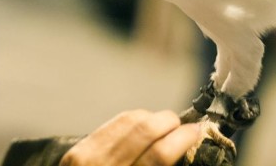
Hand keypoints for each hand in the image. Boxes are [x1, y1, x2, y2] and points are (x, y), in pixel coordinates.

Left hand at [60, 110, 199, 165]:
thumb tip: (183, 153)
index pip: (160, 154)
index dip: (183, 138)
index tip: (197, 131)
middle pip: (146, 130)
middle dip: (170, 121)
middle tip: (183, 126)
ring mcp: (89, 157)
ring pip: (130, 120)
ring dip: (153, 118)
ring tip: (165, 125)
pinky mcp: (77, 150)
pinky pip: (112, 123)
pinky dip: (133, 120)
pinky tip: (142, 126)